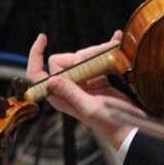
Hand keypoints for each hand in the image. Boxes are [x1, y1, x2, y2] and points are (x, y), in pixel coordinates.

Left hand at [27, 32, 143, 149]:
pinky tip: (116, 41)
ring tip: (115, 50)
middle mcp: (67, 88)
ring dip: (98, 52)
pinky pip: (96, 60)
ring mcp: (82, 83)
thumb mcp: (90, 107)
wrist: (128, 126)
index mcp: (59, 96)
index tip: (43, 38)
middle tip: (102, 56)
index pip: (37, 73)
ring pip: (82, 57)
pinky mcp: (96, 79)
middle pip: (65, 60)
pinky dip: (106, 51)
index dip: (35, 55)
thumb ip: (72, 93)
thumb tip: (52, 78)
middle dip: (82, 55)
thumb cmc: (110, 122)